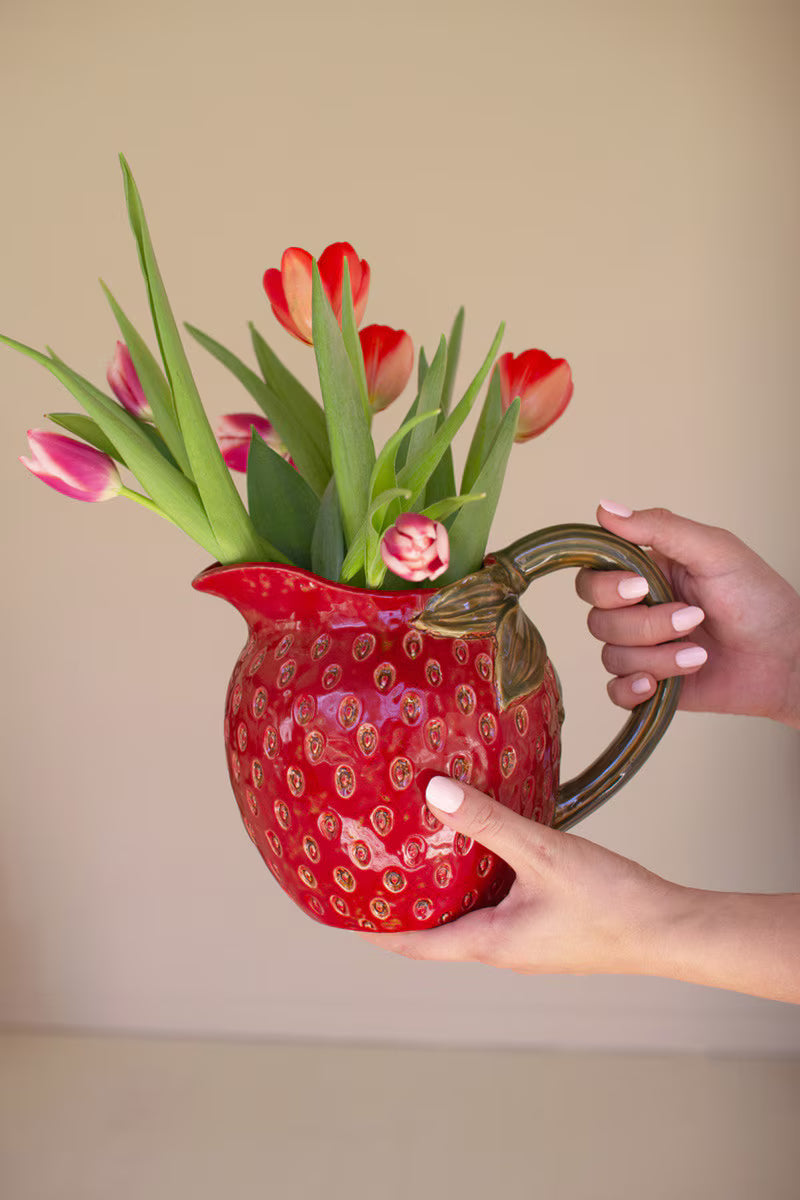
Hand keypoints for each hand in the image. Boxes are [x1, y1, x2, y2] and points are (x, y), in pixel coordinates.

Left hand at [360, 775, 679, 976]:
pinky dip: (475, 885)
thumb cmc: (610, 902)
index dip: (371, 930)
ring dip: (439, 895)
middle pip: (435, 933)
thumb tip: (433, 793)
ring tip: (414, 856)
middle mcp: (502, 950)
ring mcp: (526, 943)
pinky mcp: (546, 929)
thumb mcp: (542, 852)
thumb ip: (489, 822)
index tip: (338, 911)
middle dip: (401, 907)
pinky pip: (496, 908)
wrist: (670, 930)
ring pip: (467, 918)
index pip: (412, 944)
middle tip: (370, 872)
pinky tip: (480, 852)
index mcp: (490, 943)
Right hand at [576, 503, 799, 726]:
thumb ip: (660, 527)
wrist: (788, 658)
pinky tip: (658, 685)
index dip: (606, 588)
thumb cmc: (759, 600)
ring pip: (612, 656)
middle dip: (645, 625)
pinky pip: (616, 691)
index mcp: (646, 575)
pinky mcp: (652, 684)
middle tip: (692, 618)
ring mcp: (643, 650)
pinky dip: (633, 689)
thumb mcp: (715, 551)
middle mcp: (638, 611)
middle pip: (598, 620)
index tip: (641, 588)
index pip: (592, 578)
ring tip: (698, 654)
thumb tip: (605, 508)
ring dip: (657, 657)